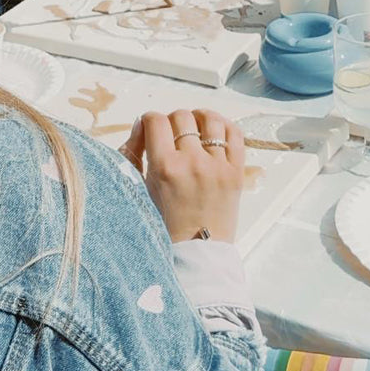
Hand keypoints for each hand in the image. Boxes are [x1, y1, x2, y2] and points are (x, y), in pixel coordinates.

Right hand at [121, 109, 244, 243]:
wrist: (197, 253)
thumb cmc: (163, 225)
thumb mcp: (139, 191)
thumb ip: (133, 154)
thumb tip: (141, 123)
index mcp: (164, 168)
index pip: (155, 121)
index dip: (149, 120)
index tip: (150, 129)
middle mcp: (192, 163)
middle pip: (181, 116)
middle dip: (172, 121)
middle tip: (171, 135)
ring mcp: (217, 166)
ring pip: (210, 119)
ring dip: (199, 118)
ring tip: (194, 128)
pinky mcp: (236, 172)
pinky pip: (235, 134)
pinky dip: (224, 126)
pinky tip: (214, 132)